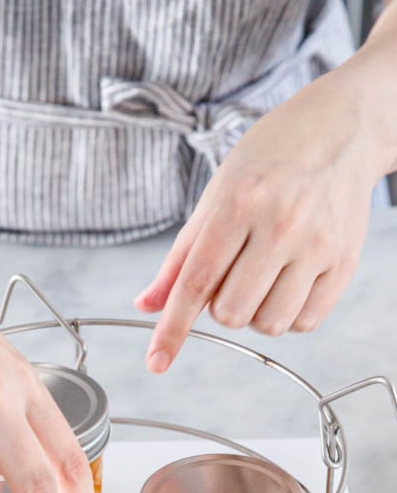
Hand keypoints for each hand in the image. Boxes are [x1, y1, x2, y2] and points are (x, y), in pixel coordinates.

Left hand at [134, 70, 379, 372]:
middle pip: (231, 312)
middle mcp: (280, 225)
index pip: (195, 282)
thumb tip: (148, 305)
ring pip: (269, 324)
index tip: (156, 362)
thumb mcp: (216, 195)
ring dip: (255, 314)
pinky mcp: (345, 261)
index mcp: (238, 203)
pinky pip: (305, 321)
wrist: (340, 129)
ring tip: (261, 277)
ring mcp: (317, 245)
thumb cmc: (269, 160)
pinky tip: (287, 283)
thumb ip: (181, 256)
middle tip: (233, 272)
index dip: (172, 328)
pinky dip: (288, 315)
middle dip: (221, 307)